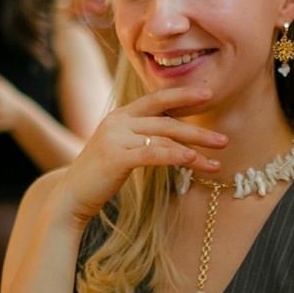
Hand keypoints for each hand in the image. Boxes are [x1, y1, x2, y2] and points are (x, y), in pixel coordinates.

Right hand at [56, 87, 228, 223]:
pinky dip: (176, 156)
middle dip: (198, 132)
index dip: (183, 95)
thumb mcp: (120, 149)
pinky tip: (193, 160)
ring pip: (165, 139)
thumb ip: (140, 137)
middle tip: (224, 140)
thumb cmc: (99, 177)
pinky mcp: (116, 157)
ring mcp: (116, 137)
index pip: (156, 99)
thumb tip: (171, 137)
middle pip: (167, 121)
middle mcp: (117, 121)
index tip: (208, 94)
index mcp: (120, 116)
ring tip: (218, 161)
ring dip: (195, 150)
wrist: (69, 197)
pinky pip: (153, 154)